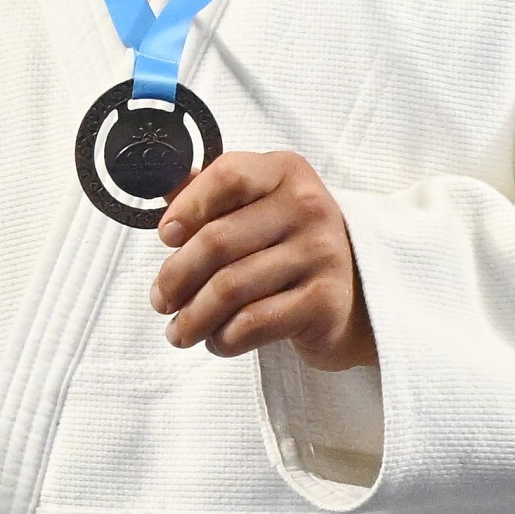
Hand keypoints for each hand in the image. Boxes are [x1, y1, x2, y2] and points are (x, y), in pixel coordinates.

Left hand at [154, 151, 372, 367]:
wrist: (356, 295)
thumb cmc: (287, 247)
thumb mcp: (255, 207)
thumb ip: (209, 194)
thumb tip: (158, 184)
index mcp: (286, 173)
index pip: (229, 176)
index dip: (187, 207)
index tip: (166, 237)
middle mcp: (310, 207)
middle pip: (217, 241)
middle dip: (175, 278)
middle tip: (160, 301)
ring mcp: (322, 254)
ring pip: (229, 288)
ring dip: (192, 317)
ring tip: (180, 331)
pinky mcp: (325, 301)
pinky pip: (253, 323)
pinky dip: (223, 338)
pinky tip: (217, 340)